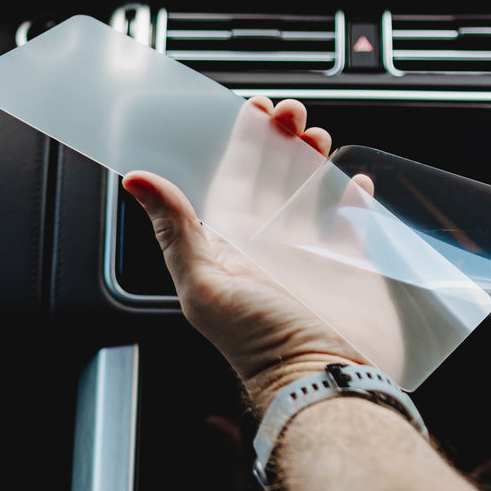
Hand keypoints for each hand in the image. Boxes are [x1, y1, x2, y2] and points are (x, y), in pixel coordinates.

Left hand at [123, 97, 395, 411]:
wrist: (325, 381)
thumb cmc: (261, 345)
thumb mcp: (205, 284)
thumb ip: (175, 229)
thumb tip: (136, 180)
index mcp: (232, 249)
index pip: (234, 181)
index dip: (242, 144)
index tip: (252, 109)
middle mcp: (270, 250)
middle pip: (273, 180)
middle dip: (280, 140)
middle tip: (290, 113)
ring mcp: (313, 258)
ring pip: (311, 195)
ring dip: (313, 160)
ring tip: (316, 134)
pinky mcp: (352, 269)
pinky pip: (351, 225)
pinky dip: (353, 199)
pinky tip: (354, 180)